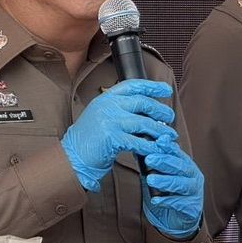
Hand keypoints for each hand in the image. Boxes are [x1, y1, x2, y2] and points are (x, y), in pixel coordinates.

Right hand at [61, 80, 176, 191]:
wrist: (72, 157)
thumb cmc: (88, 140)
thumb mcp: (101, 116)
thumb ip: (119, 109)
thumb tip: (145, 110)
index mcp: (106, 98)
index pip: (132, 85)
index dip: (151, 86)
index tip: (165, 89)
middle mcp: (108, 105)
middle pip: (142, 102)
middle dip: (160, 109)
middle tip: (170, 116)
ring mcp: (110, 121)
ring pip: (143, 122)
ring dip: (159, 130)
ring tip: (169, 135)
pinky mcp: (112, 138)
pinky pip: (138, 141)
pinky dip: (150, 146)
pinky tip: (157, 149)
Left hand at [142, 137, 203, 238]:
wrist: (177, 219)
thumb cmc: (168, 193)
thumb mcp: (159, 176)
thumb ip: (152, 164)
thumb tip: (137, 149)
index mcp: (186, 164)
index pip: (177, 153)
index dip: (168, 147)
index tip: (158, 141)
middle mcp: (193, 176)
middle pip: (181, 166)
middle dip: (164, 162)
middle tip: (149, 159)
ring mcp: (195, 192)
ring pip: (181, 184)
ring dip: (165, 181)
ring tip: (150, 180)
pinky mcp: (192, 208)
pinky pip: (179, 204)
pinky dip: (166, 201)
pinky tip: (155, 200)